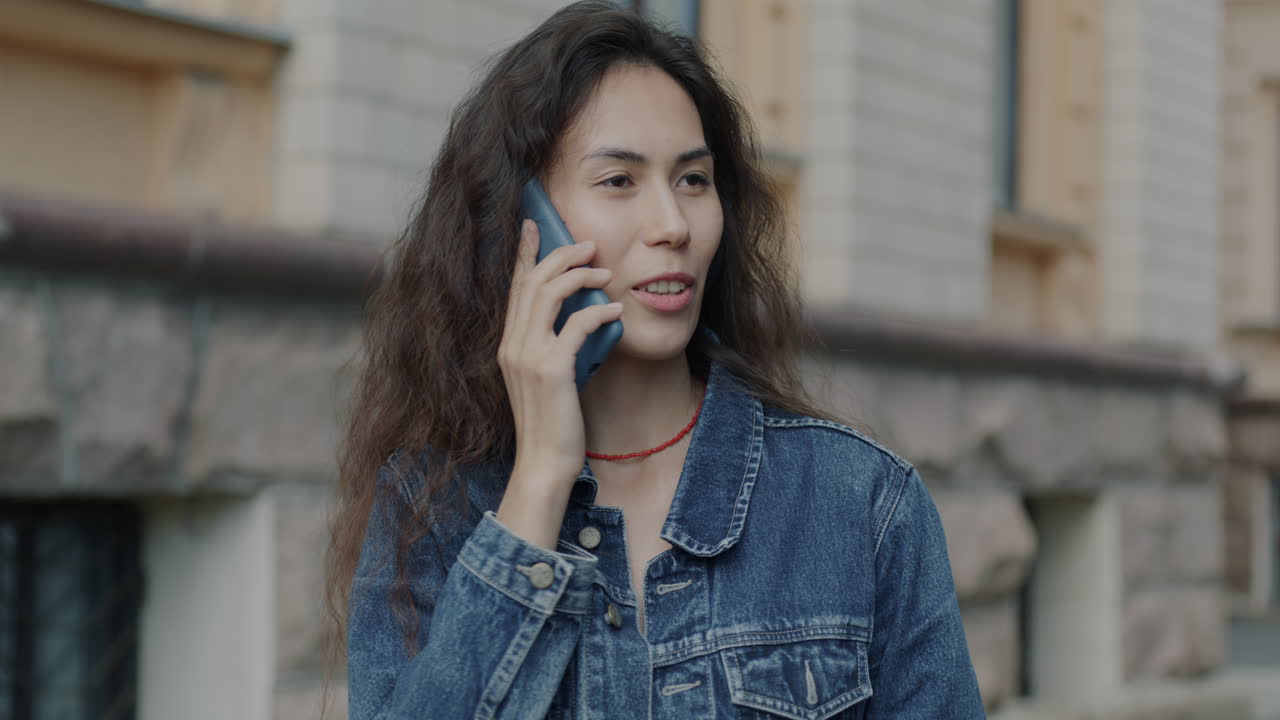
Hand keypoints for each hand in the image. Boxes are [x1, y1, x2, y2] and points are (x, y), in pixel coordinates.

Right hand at [495, 220, 621, 547]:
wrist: (544, 462)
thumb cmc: (552, 423)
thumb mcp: (547, 378)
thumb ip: (553, 347)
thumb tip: (579, 318)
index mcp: (508, 344)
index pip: (515, 287)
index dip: (525, 253)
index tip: (534, 224)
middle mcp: (512, 344)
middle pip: (531, 281)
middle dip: (560, 255)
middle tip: (589, 245)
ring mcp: (528, 356)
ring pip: (550, 294)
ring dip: (581, 276)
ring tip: (606, 272)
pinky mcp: (551, 370)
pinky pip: (576, 325)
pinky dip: (598, 312)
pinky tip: (615, 311)